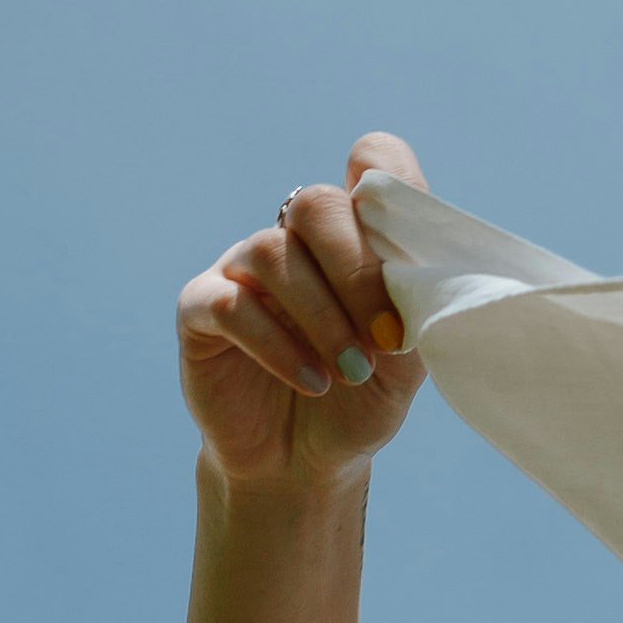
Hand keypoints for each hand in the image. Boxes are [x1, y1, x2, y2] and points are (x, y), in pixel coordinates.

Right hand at [177, 133, 434, 490]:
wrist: (306, 460)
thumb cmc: (364, 395)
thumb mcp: (408, 355)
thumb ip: (417, 302)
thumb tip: (421, 265)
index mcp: (353, 235)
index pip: (371, 163)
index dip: (387, 173)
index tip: (407, 234)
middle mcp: (295, 239)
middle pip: (315, 205)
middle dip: (356, 270)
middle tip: (385, 339)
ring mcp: (243, 269)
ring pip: (272, 253)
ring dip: (321, 317)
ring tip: (351, 372)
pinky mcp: (201, 309)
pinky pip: (231, 305)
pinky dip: (278, 345)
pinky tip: (312, 380)